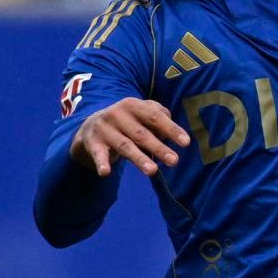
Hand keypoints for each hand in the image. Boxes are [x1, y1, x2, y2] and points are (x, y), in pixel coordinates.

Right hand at [72, 97, 188, 176]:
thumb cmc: (128, 121)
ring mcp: (104, 129)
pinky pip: (98, 154)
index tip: (186, 143)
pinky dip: (101, 163)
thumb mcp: (142, 114)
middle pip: (141, 134)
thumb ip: (160, 118)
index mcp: (133, 105)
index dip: (171, 129)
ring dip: (139, 158)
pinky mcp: (92, 143)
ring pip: (124, 146)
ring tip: (153, 171)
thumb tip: (173, 131)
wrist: (91, 125)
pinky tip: (105, 173)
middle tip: (174, 161)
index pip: (155, 117)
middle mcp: (117, 114)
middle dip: (158, 148)